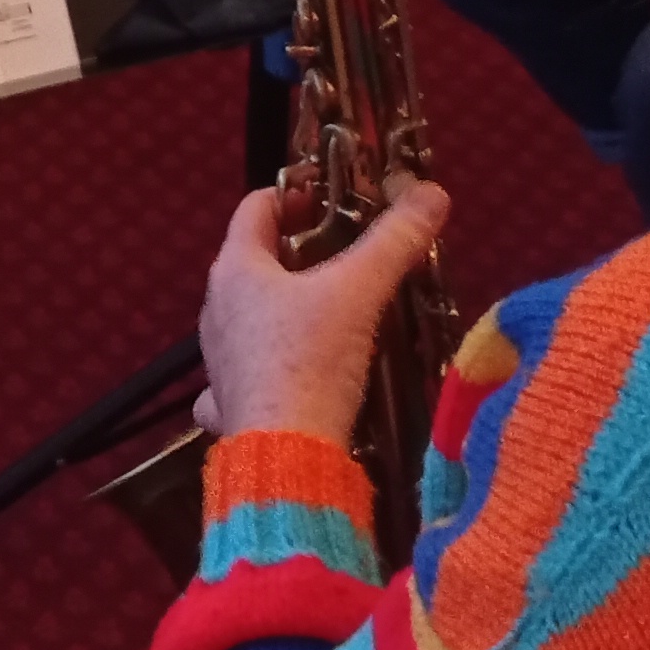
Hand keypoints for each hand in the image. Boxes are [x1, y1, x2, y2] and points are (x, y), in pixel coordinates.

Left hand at [191, 176, 450, 446]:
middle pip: (253, 263)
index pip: (255, 209)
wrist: (287, 456)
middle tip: (344, 253)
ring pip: (247, 319)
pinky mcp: (228, 407)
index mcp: (235, 270)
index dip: (290, 195)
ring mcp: (217, 361)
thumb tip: (433, 193)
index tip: (326, 197)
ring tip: (330, 312)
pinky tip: (290, 379)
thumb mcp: (359, 292)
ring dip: (281, 310)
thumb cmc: (311, 360)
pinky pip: (242, 376)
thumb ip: (394, 241)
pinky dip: (265, 370)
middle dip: (295, 253)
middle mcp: (215, 310)